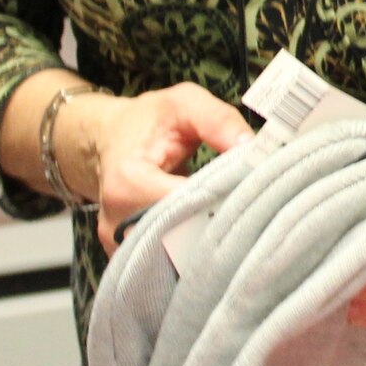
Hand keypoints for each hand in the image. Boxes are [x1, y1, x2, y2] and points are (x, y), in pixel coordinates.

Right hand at [72, 84, 253, 254]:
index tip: (252, 186)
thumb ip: (219, 120)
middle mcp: (117, 222)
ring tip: (233, 214)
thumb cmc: (150, 121)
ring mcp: (121, 246)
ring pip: (178, 255)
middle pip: (182, 236)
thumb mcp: (184, 103)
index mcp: (128, 181)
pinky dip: (195, 248)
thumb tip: (255, 149)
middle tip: (252, 204)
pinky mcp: (130, 258)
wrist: (111, 139)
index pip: (186, 204)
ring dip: (209, 239)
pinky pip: (168, 261)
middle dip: (220, 221)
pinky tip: (213, 228)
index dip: (223, 196)